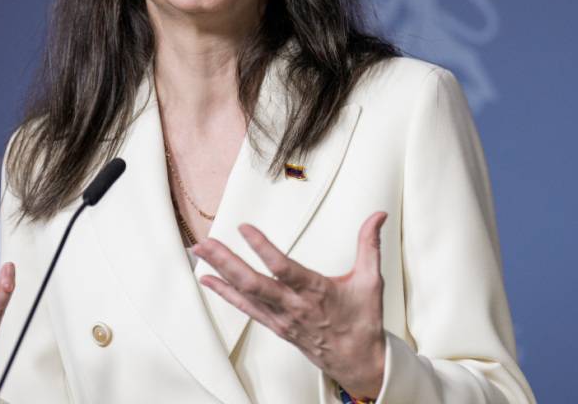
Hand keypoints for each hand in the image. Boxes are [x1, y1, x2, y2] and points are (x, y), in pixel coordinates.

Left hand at [193, 211, 388, 400]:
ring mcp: (282, 318)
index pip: (283, 268)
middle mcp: (294, 306)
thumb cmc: (363, 321)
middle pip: (253, 283)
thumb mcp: (371, 281)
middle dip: (226, 261)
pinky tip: (208, 279)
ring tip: (199, 251)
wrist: (357, 362)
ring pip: (245, 294)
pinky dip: (225, 293)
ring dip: (220, 271)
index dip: (262, 248)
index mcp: (316, 292)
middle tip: (204, 242)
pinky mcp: (276, 326)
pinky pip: (246, 308)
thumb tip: (378, 215)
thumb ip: (370, 245)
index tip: (244, 228)